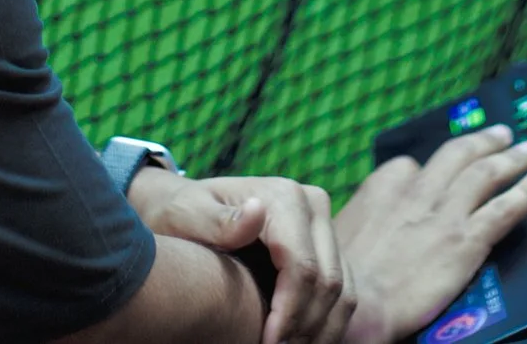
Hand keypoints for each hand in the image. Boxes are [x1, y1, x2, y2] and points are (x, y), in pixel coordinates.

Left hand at [130, 169, 355, 343]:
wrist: (191, 209)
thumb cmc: (182, 215)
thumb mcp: (187, 215)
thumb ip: (217, 220)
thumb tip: (256, 212)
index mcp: (284, 197)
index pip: (303, 266)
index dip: (289, 312)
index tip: (267, 343)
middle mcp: (314, 206)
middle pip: (328, 281)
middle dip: (304, 327)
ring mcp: (325, 225)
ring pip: (343, 291)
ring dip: (320, 331)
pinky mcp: (329, 246)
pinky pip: (344, 292)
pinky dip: (327, 324)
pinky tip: (300, 342)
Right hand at [334, 127, 526, 343]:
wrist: (358, 306)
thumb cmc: (341, 279)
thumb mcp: (338, 232)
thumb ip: (365, 216)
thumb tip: (370, 218)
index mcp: (383, 187)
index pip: (412, 166)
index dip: (431, 169)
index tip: (446, 170)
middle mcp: (417, 192)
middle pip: (457, 155)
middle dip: (483, 142)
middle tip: (503, 135)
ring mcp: (445, 214)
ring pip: (485, 173)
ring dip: (511, 158)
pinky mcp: (467, 240)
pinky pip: (505, 208)